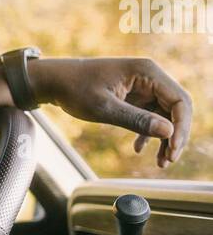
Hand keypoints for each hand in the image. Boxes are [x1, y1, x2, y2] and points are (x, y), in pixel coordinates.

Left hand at [29, 57, 190, 169]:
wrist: (53, 81)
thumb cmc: (75, 88)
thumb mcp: (105, 108)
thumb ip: (137, 119)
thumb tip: (168, 132)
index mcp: (146, 72)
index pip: (179, 100)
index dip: (181, 127)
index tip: (173, 150)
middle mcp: (149, 76)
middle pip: (176, 108)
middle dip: (175, 135)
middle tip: (167, 160)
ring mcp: (142, 86)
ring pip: (164, 114)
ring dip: (163, 138)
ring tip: (159, 162)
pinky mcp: (133, 95)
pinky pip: (149, 115)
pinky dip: (148, 133)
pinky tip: (138, 149)